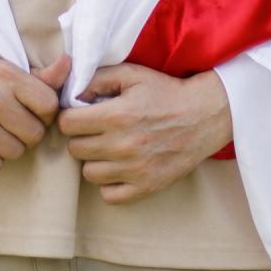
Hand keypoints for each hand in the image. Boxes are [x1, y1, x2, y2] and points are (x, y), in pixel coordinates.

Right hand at [0, 55, 69, 172]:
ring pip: (15, 152)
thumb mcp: (4, 69)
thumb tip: (70, 65)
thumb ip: (40, 76)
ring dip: (8, 146)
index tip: (30, 111)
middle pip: (35, 134)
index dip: (43, 113)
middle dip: (26, 133)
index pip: (49, 106)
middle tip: (8, 123)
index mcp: (7, 76)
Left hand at [57, 64, 231, 204]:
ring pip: (89, 174)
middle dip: (81, 137)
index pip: (67, 124)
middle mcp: (122, 145)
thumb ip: (97, 79)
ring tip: (109, 148)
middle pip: (75, 149)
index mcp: (116, 116)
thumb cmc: (165, 93)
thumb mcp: (132, 75)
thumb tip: (70, 93)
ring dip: (95, 160)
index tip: (81, 115)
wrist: (204, 116)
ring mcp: (135, 169)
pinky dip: (110, 184)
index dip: (70, 117)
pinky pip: (109, 195)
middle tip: (97, 131)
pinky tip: (120, 168)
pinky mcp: (147, 186)